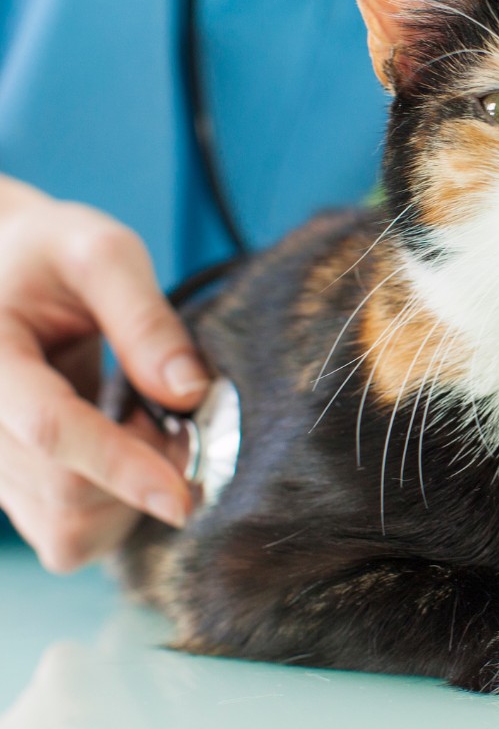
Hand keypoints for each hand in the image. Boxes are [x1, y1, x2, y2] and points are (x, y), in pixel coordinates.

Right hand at [0, 175, 208, 571]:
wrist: (11, 272)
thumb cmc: (54, 254)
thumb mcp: (103, 254)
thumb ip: (146, 319)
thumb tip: (190, 393)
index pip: (52, 428)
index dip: (122, 465)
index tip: (183, 494)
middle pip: (65, 491)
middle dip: (144, 471)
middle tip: (184, 417)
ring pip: (67, 528)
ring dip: (131, 495)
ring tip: (146, 424)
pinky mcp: (14, 489)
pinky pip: (68, 534)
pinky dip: (117, 509)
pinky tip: (129, 450)